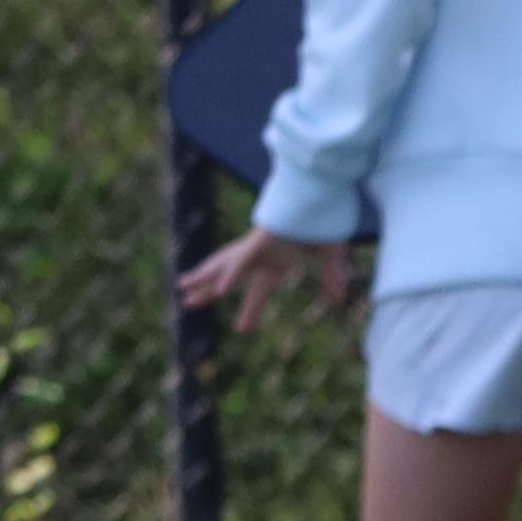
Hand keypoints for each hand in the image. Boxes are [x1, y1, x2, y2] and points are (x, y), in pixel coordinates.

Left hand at [178, 224, 349, 330]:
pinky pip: (243, 261)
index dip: (250, 310)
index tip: (242, 329)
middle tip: (186, 302)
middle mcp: (262, 254)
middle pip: (228, 275)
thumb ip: (332, 276)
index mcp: (277, 259)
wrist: (323, 190)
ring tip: (182, 290)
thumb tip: (339, 299)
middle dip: (206, 288)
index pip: (259, 290)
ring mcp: (258, 245)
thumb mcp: (331, 253)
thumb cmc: (325, 215)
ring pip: (225, 265)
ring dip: (204, 279)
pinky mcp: (260, 239)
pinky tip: (219, 292)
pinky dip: (231, 276)